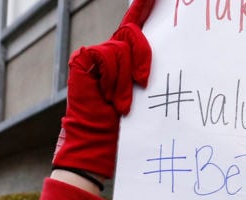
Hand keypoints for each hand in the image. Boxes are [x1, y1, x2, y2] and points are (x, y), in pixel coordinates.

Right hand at [51, 0, 153, 180]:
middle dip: (142, 58)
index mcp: (123, 56)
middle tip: (142, 83)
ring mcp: (94, 54)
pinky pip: (107, 55)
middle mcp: (108, 50)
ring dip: (125, 79)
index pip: (135, 24)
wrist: (97, 141)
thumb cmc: (121, 123)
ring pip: (121, 47)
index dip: (143, 6)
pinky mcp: (83, 59)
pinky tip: (107, 95)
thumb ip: (144, 68)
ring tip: (120, 102)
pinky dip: (113, 77)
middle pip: (132, 33)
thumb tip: (162, 56)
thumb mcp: (139, 91)